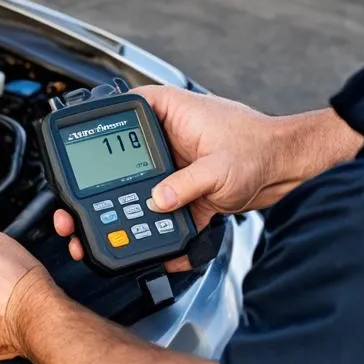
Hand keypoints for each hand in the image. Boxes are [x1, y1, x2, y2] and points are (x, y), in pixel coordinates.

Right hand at [54, 88, 361, 267]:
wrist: (289, 169)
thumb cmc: (260, 149)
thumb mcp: (218, 168)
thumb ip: (185, 186)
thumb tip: (156, 202)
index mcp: (166, 111)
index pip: (116, 113)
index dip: (90, 134)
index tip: (74, 161)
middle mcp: (163, 136)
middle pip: (117, 159)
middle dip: (97, 191)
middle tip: (75, 214)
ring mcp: (171, 165)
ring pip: (134, 188)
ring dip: (123, 214)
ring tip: (104, 237)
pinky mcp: (182, 191)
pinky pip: (159, 211)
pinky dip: (155, 231)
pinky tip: (152, 252)